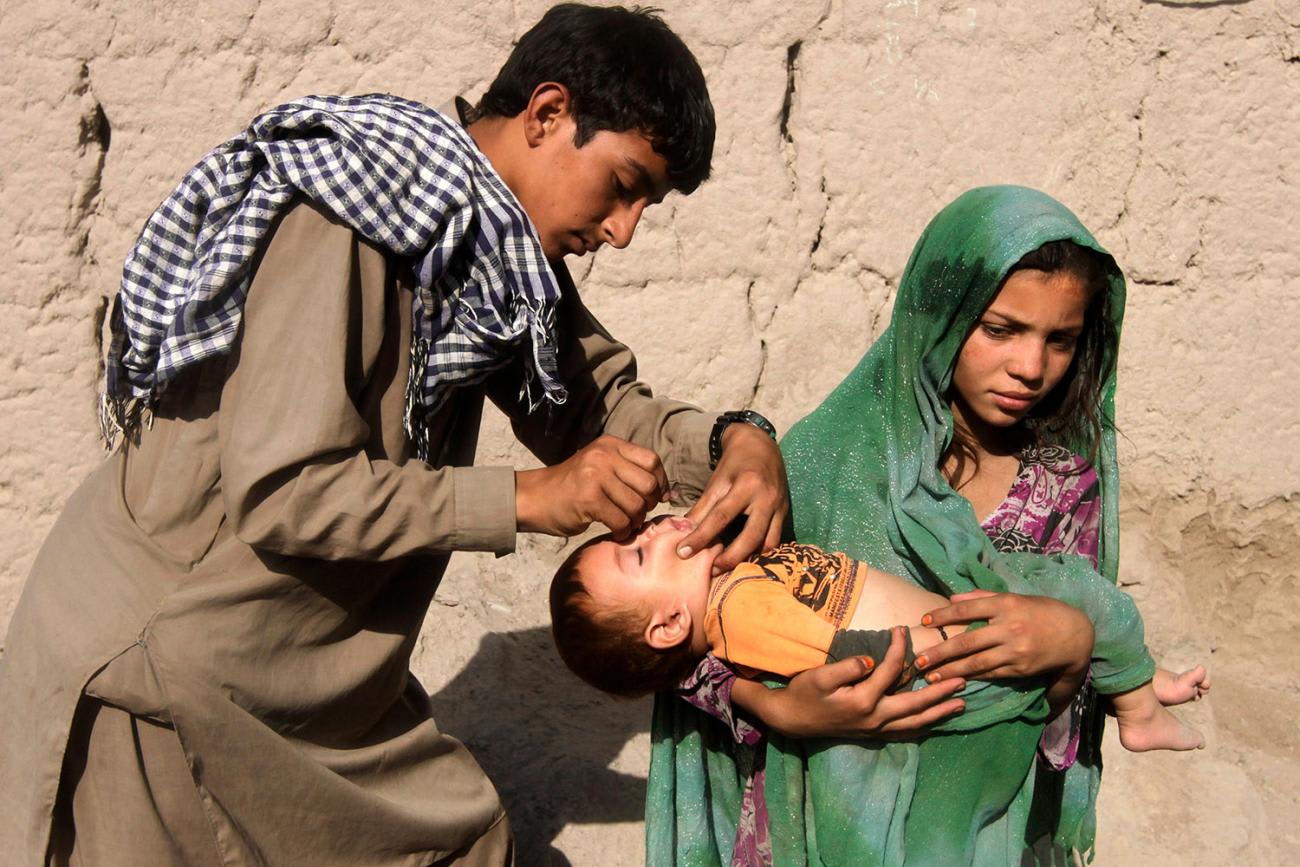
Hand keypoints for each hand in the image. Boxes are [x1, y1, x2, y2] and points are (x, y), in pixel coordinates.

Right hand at [516, 435, 667, 537]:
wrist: (533, 497)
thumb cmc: (571, 487)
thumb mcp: (598, 466)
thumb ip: (626, 470)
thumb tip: (663, 491)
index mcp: (610, 445)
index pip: (652, 460)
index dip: (660, 482)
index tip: (658, 498)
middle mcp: (603, 456)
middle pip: (648, 483)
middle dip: (649, 504)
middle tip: (638, 514)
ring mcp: (595, 476)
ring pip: (636, 504)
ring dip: (635, 521)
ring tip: (626, 524)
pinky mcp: (588, 499)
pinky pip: (621, 520)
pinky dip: (623, 531)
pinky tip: (615, 531)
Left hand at [679, 423, 789, 570]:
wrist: (761, 446)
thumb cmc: (735, 464)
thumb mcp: (717, 481)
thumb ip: (702, 507)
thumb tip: (683, 531)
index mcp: (746, 485)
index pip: (720, 517)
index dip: (700, 537)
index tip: (683, 552)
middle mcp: (767, 498)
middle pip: (750, 538)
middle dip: (729, 559)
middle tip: (710, 571)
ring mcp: (780, 508)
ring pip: (767, 544)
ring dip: (748, 559)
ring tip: (727, 567)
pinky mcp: (786, 514)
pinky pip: (775, 540)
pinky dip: (760, 552)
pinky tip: (745, 558)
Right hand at [732, 627, 965, 738]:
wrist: (793, 720)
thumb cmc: (805, 694)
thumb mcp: (820, 676)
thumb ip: (847, 667)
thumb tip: (871, 660)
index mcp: (863, 700)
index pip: (889, 670)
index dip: (898, 648)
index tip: (902, 628)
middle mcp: (875, 718)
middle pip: (915, 703)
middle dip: (940, 691)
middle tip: (962, 679)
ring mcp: (876, 729)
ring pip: (915, 722)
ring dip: (939, 712)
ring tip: (961, 703)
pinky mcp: (874, 734)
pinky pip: (905, 732)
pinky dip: (923, 726)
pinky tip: (936, 722)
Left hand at [916, 590, 1094, 683]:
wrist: (1075, 634)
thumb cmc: (1040, 611)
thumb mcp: (1014, 598)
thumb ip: (982, 597)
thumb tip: (952, 599)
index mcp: (1005, 604)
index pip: (966, 609)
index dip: (943, 616)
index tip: (924, 622)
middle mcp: (1008, 627)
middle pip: (966, 642)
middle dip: (940, 653)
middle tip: (919, 660)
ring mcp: (1014, 650)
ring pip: (976, 663)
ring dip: (950, 671)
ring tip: (931, 676)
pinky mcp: (1020, 669)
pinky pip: (991, 673)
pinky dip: (972, 677)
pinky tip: (956, 680)